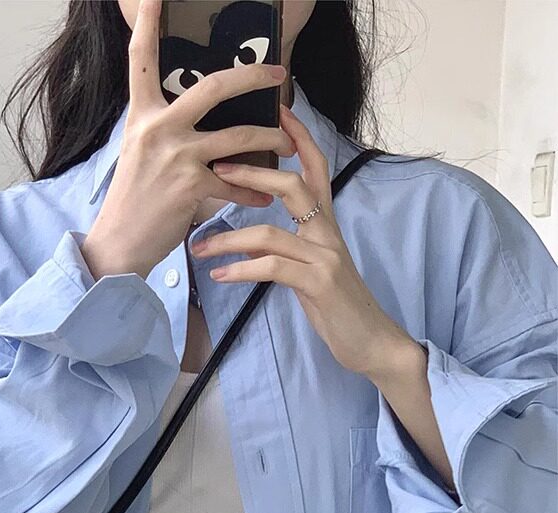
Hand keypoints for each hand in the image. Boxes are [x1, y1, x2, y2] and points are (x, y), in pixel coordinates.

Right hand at [80, 0, 296, 282]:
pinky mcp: (192, 186)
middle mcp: (158, 128)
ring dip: (270, 140)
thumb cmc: (134, 200)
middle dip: (252, 76)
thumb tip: (205, 117)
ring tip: (286, 144)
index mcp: (142, 115)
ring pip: (238, 137)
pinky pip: (235, 183)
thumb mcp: (140, 153)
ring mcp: (176, 156)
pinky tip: (264, 196)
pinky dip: (254, 191)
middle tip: (278, 72)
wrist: (121, 243)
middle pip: (213, 86)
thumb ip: (167, 128)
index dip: (146, 22)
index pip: (140, 60)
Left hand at [189, 102, 419, 380]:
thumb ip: (292, 247)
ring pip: (270, 232)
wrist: (373, 342)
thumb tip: (259, 238)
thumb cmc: (339, 307)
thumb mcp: (315, 269)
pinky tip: (219, 275)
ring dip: (229, 238)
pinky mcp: (318, 284)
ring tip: (198, 247)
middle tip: (216, 167)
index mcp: (326, 226)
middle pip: (292, 185)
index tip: (275, 110)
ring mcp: (324, 258)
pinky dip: (241, 270)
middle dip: (252, 172)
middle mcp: (328, 234)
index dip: (298, 137)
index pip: (314, 169)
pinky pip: (272, 268)